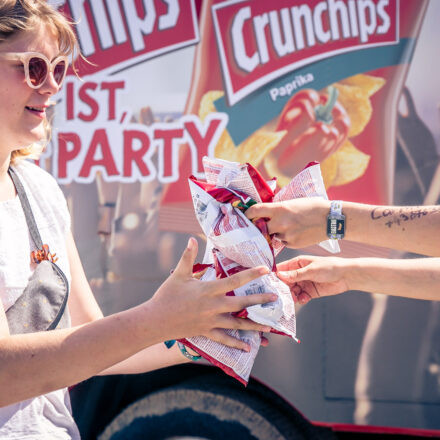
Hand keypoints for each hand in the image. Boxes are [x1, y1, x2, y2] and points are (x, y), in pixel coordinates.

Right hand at [150, 238, 276, 350]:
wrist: (155, 321)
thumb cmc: (166, 296)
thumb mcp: (178, 275)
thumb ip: (187, 257)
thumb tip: (191, 238)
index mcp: (208, 290)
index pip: (234, 280)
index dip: (251, 274)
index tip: (266, 270)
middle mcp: (213, 306)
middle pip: (241, 303)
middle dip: (259, 301)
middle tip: (275, 298)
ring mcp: (211, 321)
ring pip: (237, 323)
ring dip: (254, 325)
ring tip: (269, 326)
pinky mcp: (207, 332)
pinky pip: (224, 339)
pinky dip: (236, 344)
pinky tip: (248, 348)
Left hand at [245, 198, 329, 248]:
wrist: (330, 219)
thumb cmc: (313, 206)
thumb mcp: (293, 201)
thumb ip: (278, 207)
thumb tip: (265, 210)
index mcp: (280, 208)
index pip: (255, 211)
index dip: (248, 214)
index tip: (246, 215)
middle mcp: (280, 222)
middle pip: (261, 227)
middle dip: (260, 226)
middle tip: (261, 224)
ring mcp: (286, 234)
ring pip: (273, 235)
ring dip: (275, 232)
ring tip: (288, 226)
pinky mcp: (292, 243)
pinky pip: (283, 242)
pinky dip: (285, 238)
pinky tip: (296, 232)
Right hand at [276, 255, 349, 303]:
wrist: (347, 276)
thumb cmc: (329, 267)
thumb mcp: (311, 270)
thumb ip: (296, 274)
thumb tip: (280, 275)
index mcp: (297, 263)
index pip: (282, 269)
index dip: (275, 276)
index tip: (269, 283)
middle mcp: (299, 273)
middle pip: (285, 282)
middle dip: (283, 289)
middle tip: (281, 295)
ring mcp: (304, 283)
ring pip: (292, 291)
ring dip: (291, 295)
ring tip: (294, 298)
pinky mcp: (310, 292)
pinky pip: (301, 297)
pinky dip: (301, 299)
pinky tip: (304, 299)